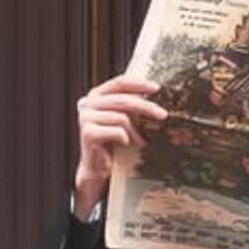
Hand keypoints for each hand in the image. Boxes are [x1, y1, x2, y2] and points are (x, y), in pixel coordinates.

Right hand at [74, 75, 166, 219]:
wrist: (98, 166)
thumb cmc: (112, 141)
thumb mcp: (123, 118)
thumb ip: (131, 104)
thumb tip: (155, 93)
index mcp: (96, 95)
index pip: (119, 82)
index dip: (139, 83)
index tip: (156, 88)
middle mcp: (88, 103)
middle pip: (123, 100)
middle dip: (147, 107)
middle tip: (163, 115)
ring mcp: (85, 117)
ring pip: (121, 117)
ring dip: (136, 131)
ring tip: (140, 141)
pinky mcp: (88, 133)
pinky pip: (117, 132)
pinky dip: (126, 139)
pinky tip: (125, 144)